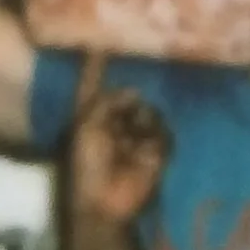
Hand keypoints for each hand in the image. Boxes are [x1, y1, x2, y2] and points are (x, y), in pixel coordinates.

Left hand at [66, 56, 171, 227]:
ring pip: (147, 113)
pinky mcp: (156, 154)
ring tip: (131, 139)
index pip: (91, 87)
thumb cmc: (86, 167)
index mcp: (88, 120)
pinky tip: (146, 148)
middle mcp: (112, 126)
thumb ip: (106, 102)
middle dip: (129, 95)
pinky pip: (163, 134)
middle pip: (126, 99)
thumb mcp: (87, 128)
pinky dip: (156, 135)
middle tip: (133, 95)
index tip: (98, 42)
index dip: (94, 67)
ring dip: (142, 120)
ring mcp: (135, 140)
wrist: (105, 206)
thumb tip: (133, 91)